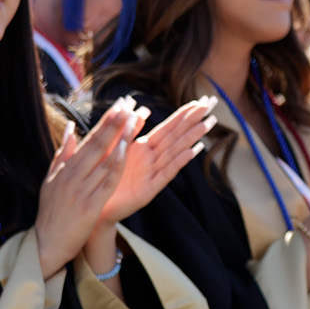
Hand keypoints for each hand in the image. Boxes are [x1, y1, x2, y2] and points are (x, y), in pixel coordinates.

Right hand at [35, 99, 139, 278]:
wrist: (46, 244)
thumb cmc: (52, 212)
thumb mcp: (52, 180)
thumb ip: (63, 153)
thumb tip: (71, 127)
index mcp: (66, 167)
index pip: (90, 139)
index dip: (106, 121)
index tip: (121, 104)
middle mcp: (73, 174)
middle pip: (98, 143)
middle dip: (115, 122)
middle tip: (130, 103)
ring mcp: (81, 189)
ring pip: (104, 158)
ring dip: (121, 137)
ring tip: (134, 120)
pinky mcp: (89, 205)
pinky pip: (107, 181)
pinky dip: (117, 164)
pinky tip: (128, 151)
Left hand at [99, 97, 216, 225]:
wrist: (97, 208)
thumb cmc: (105, 180)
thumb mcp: (115, 150)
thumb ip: (129, 130)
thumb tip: (143, 108)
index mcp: (144, 148)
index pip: (168, 127)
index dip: (184, 114)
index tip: (201, 101)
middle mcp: (152, 159)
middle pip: (176, 136)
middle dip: (194, 121)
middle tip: (212, 105)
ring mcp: (152, 174)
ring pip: (175, 152)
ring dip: (191, 137)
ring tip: (208, 124)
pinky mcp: (148, 190)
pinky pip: (165, 174)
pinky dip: (179, 162)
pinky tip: (192, 151)